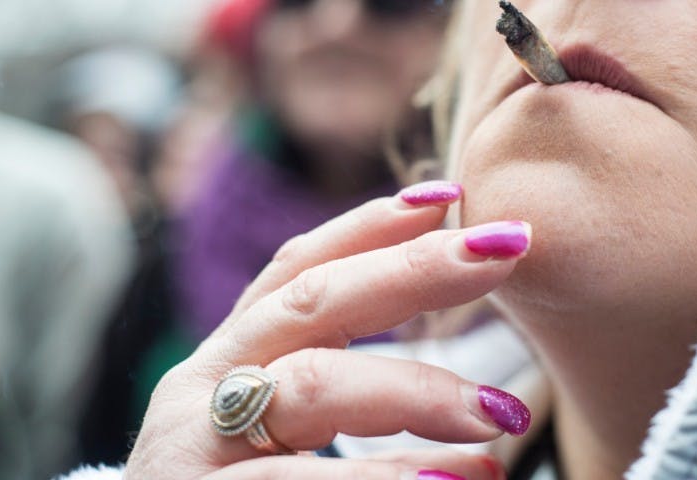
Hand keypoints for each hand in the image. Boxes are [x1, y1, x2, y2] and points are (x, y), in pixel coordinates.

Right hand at [124, 181, 531, 479]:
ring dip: (414, 389)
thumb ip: (349, 390)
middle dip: (411, 270)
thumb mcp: (284, 424)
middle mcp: (205, 385)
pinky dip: (378, 479)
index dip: (369, 225)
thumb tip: (480, 398)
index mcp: (233, 357)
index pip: (298, 270)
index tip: (447, 194)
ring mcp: (193, 445)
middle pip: (310, 303)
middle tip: (503, 251)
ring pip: (309, 386)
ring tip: (499, 415)